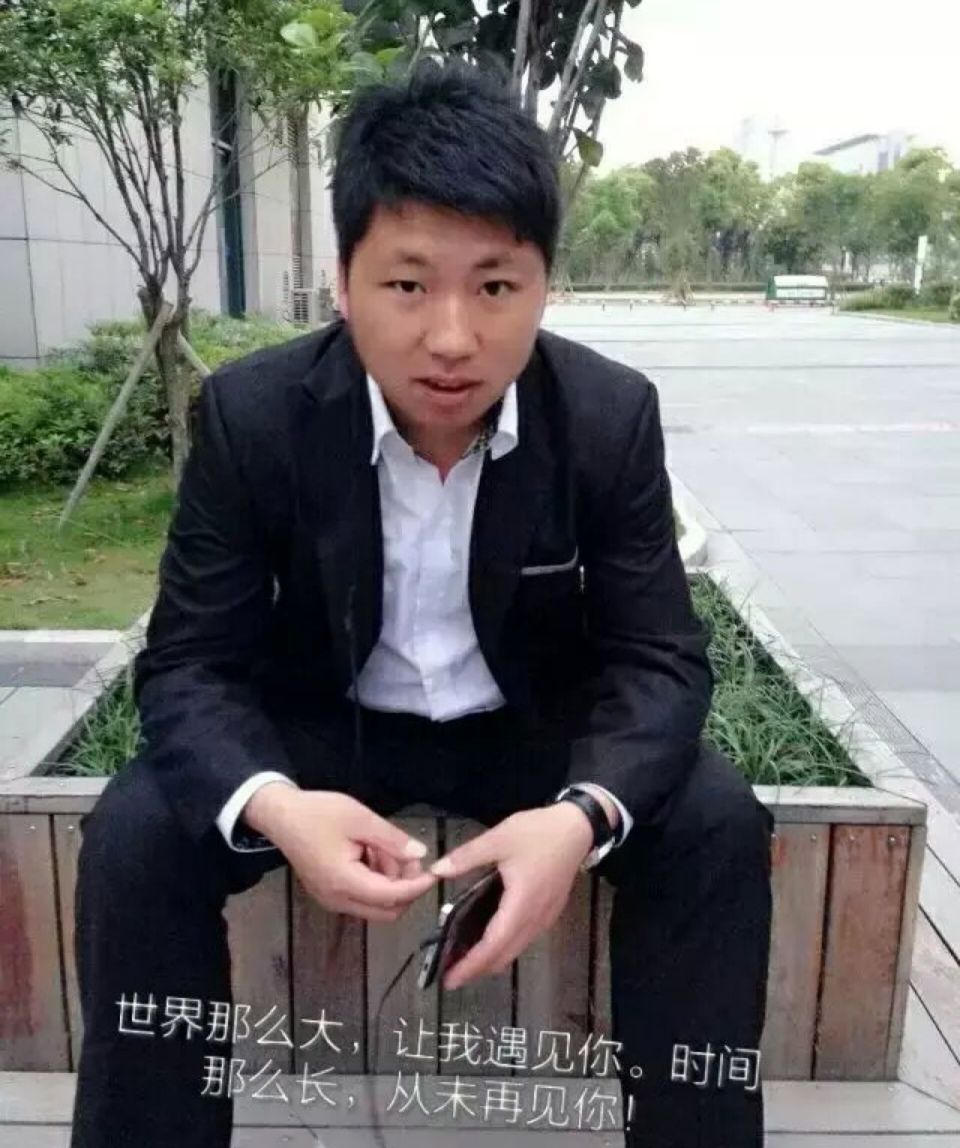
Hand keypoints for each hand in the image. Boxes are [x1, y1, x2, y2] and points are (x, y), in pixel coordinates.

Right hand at [244, 784, 436, 921]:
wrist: (280, 815)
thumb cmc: (318, 814)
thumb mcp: (360, 819)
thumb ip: (393, 840)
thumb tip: (420, 854)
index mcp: (345, 883)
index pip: (392, 897)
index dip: (417, 887)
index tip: (436, 872)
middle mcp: (338, 900)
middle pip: (387, 910)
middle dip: (406, 887)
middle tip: (409, 856)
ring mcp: (333, 900)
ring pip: (376, 904)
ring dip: (390, 880)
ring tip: (384, 845)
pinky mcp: (331, 894)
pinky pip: (363, 896)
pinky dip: (376, 879)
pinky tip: (372, 851)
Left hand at [428, 802, 594, 989]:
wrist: (577, 828)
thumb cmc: (538, 833)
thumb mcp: (498, 838)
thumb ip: (466, 857)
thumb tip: (436, 870)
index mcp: (521, 904)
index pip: (493, 946)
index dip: (471, 965)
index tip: (450, 979)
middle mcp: (534, 919)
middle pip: (505, 955)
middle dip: (478, 969)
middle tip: (451, 974)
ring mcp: (545, 918)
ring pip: (516, 950)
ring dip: (492, 959)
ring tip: (466, 958)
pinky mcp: (550, 912)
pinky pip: (524, 939)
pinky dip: (505, 947)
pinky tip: (491, 937)